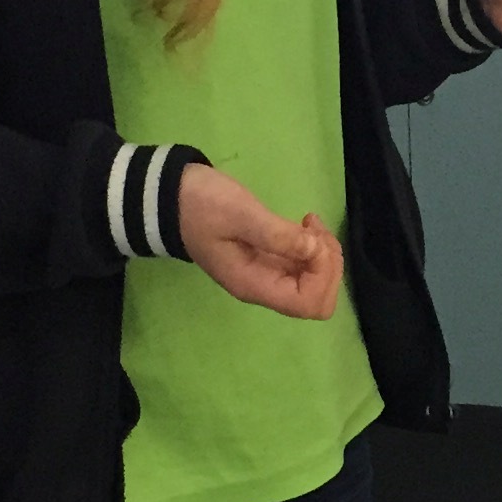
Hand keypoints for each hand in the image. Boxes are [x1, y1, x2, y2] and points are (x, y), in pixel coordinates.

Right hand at [177, 164, 343, 318]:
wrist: (173, 197)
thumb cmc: (202, 206)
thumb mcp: (240, 215)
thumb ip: (276, 235)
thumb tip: (313, 250)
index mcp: (254, 284)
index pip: (307, 304)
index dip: (322, 275)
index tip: (311, 239)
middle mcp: (264, 286)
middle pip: (316, 298)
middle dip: (328, 265)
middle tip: (314, 230)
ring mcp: (267, 273)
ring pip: (315, 280)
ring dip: (324, 253)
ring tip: (310, 222)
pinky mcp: (269, 257)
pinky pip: (304, 264)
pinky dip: (315, 246)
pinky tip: (305, 223)